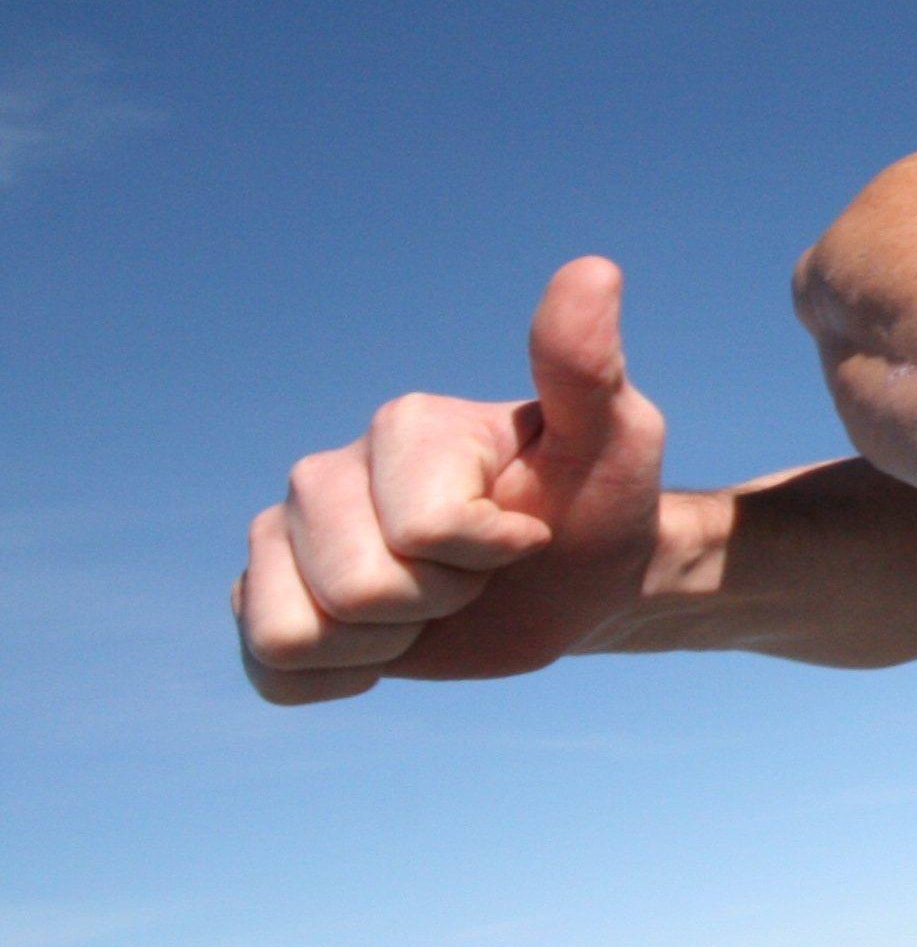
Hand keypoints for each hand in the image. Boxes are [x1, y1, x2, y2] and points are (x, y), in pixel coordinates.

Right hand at [234, 257, 669, 701]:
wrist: (576, 581)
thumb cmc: (599, 502)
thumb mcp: (614, 438)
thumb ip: (585, 366)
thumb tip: (593, 268)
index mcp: (402, 426)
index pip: (427, 532)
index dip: (490, 554)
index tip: (523, 532)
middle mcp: (326, 472)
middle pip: (360, 591)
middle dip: (439, 605)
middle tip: (478, 576)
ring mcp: (286, 535)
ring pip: (297, 634)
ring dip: (388, 646)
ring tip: (430, 606)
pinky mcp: (271, 599)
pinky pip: (272, 670)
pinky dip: (339, 679)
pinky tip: (387, 645)